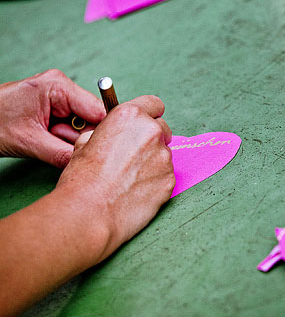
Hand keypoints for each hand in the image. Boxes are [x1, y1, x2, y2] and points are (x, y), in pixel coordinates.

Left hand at [0, 70, 105, 167]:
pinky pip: (70, 122)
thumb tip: (89, 163)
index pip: (98, 110)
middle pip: (91, 116)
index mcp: (58, 86)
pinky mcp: (52, 104)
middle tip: (54, 142)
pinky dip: (62, 135)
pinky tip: (46, 138)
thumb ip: (63, 153)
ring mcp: (57, 94)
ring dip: (68, 137)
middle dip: (78, 136)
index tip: (89, 150)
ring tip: (45, 140)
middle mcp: (61, 86)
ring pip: (81, 122)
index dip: (98, 133)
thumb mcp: (29, 142)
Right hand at [55, 95, 174, 255]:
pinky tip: (135, 191)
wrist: (89, 212)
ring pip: (163, 153)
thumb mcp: (84, 143)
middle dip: (151, 139)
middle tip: (132, 156)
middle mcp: (152, 132)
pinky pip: (165, 175)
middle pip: (162, 128)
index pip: (153, 104)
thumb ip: (108, 131)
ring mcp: (164, 156)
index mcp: (130, 116)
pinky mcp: (170, 179)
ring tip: (128, 179)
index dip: (147, 114)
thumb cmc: (82, 179)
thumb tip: (117, 134)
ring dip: (152, 161)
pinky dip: (155, 181)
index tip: (144, 123)